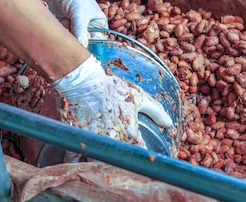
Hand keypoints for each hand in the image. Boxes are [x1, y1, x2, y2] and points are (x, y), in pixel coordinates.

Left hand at [34, 0, 107, 45]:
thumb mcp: (79, 11)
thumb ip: (81, 29)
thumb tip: (82, 47)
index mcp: (97, 25)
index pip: (98, 43)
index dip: (91, 49)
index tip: (81, 52)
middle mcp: (86, 29)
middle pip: (81, 45)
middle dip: (73, 40)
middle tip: (68, 31)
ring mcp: (72, 29)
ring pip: (68, 42)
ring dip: (63, 33)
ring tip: (61, 18)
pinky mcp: (60, 28)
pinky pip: (58, 36)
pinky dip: (54, 29)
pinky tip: (54, 17)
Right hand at [51, 55, 173, 161]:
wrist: (82, 80)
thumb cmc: (111, 87)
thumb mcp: (138, 95)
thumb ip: (156, 111)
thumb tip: (170, 124)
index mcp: (130, 133)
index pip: (141, 156)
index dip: (144, 161)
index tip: (145, 163)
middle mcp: (112, 141)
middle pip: (119, 164)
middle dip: (121, 166)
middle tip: (122, 164)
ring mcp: (93, 142)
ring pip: (98, 163)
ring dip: (101, 164)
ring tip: (103, 162)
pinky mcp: (77, 139)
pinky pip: (75, 159)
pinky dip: (78, 161)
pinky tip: (82, 157)